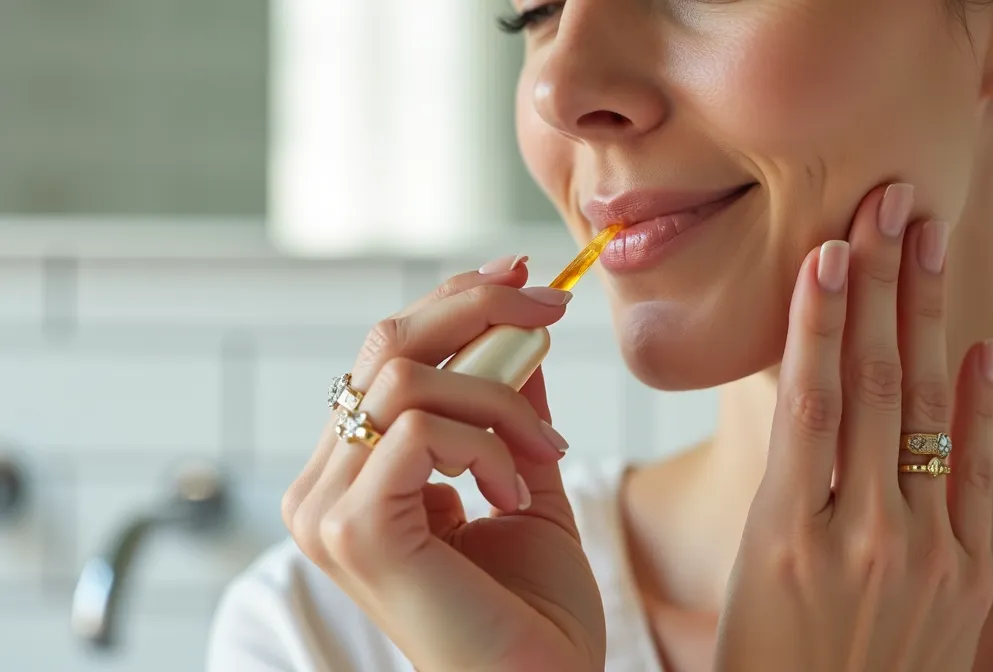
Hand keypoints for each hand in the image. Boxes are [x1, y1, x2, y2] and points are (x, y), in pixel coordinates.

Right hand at [282, 256, 605, 671]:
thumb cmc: (532, 606)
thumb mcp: (523, 477)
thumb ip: (509, 407)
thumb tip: (518, 329)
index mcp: (354, 474)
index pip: (388, 354)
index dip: (453, 302)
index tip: (523, 279)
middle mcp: (323, 487)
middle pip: (386, 344)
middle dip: (478, 308)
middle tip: (553, 309)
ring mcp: (327, 510)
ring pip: (409, 379)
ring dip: (502, 401)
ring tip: (545, 456)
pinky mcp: (354, 529)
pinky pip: (421, 426)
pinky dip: (488, 443)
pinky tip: (515, 491)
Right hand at [714, 185, 992, 670]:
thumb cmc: (764, 662)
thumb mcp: (751, 568)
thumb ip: (786, 482)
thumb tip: (808, 388)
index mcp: (783, 538)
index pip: (807, 402)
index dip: (818, 318)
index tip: (827, 249)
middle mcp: (858, 540)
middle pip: (872, 387)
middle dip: (879, 287)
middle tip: (887, 206)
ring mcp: (923, 559)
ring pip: (923, 415)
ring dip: (925, 320)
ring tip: (925, 242)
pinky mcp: (970, 581)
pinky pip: (976, 477)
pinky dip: (979, 410)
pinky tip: (979, 350)